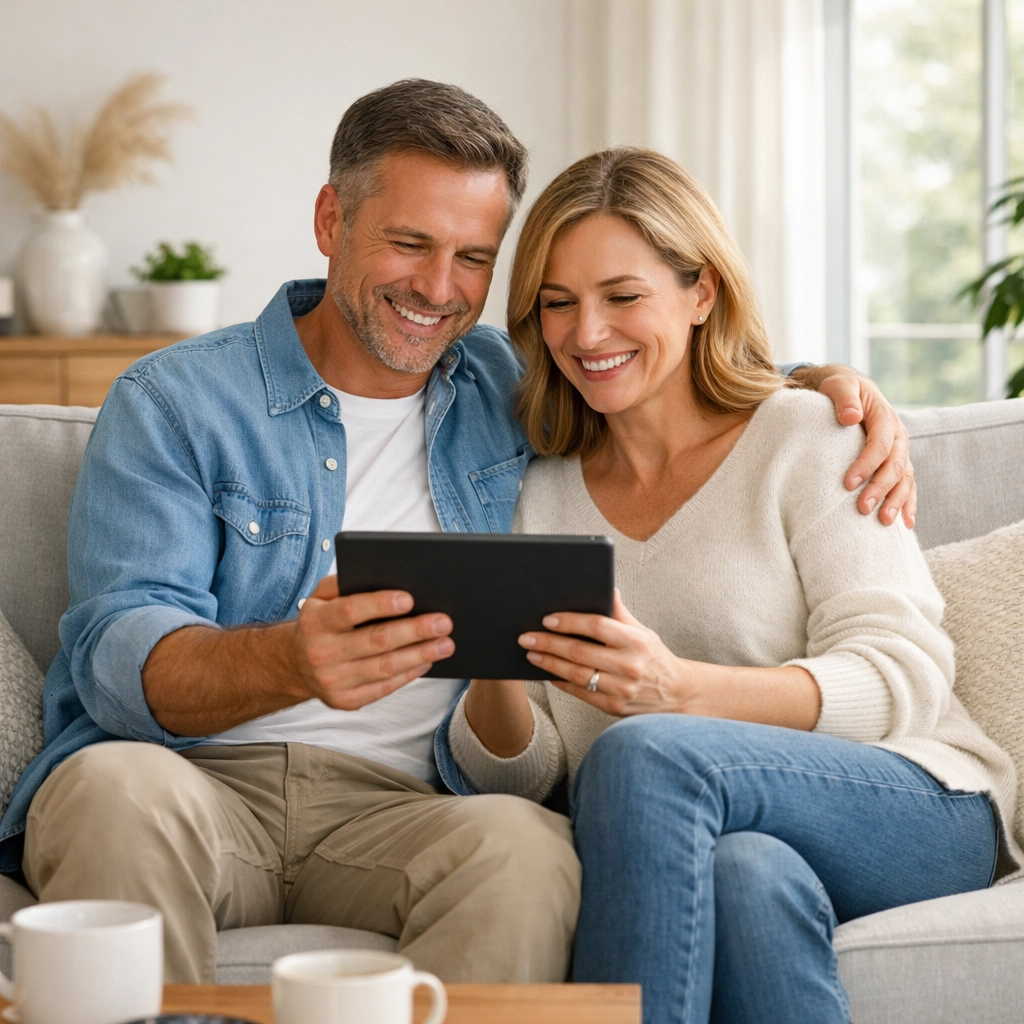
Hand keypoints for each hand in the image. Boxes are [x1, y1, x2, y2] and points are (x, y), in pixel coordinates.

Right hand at [292, 575, 454, 710]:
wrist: (295, 664)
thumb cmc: (321, 620)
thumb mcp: (322, 596)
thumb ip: (347, 582)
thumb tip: (388, 576)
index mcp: (315, 621)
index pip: (350, 611)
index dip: (380, 604)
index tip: (409, 598)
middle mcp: (321, 653)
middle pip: (375, 641)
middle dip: (414, 631)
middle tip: (443, 622)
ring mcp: (333, 681)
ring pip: (385, 667)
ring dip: (420, 655)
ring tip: (446, 644)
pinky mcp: (346, 701)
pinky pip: (384, 687)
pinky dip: (409, 674)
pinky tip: (427, 661)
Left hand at [518, 592, 695, 716]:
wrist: (677, 694)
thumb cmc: (655, 658)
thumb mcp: (643, 632)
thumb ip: (621, 613)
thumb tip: (606, 587)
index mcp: (636, 641)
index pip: (597, 627)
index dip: (571, 622)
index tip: (548, 618)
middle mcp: (629, 665)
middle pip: (581, 652)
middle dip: (549, 643)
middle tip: (527, 637)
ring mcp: (621, 689)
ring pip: (577, 675)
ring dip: (550, 664)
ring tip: (531, 654)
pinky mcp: (614, 707)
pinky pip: (581, 694)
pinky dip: (562, 683)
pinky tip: (547, 673)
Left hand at [811, 367, 915, 527]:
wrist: (851, 389)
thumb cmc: (841, 389)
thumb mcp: (839, 386)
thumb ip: (844, 399)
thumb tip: (851, 417)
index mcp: (885, 418)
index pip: (879, 445)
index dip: (866, 465)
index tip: (848, 484)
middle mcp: (898, 437)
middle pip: (895, 466)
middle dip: (881, 489)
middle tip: (863, 509)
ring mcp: (900, 451)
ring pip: (905, 478)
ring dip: (898, 501)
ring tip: (885, 522)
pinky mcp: (897, 462)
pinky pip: (907, 484)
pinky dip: (908, 503)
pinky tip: (905, 524)